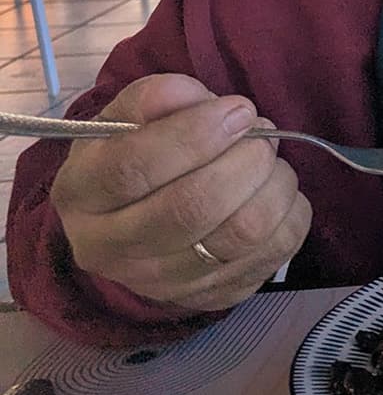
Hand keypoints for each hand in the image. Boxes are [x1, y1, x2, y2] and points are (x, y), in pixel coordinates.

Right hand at [49, 74, 310, 311]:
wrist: (138, 216)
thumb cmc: (139, 150)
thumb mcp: (133, 115)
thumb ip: (159, 98)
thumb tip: (192, 97)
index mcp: (81, 193)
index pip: (133, 168)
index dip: (195, 134)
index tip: (239, 109)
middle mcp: (109, 248)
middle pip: (192, 208)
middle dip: (246, 160)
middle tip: (262, 133)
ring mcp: (159, 283)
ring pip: (240, 234)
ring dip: (274, 184)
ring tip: (270, 161)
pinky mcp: (209, 297)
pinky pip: (272, 254)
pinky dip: (291, 214)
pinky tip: (275, 194)